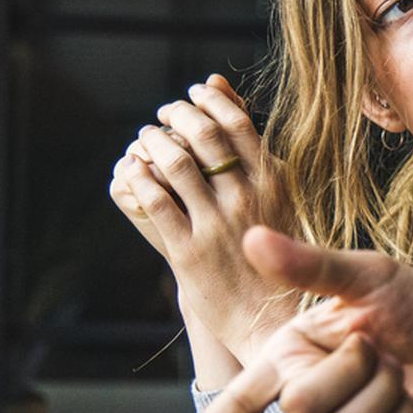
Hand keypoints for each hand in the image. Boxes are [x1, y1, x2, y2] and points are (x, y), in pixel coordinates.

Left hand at [108, 75, 295, 362]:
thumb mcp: (278, 199)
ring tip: (146, 138)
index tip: (194, 93)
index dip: (210, 101)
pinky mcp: (188, 253)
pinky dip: (140, 178)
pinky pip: (156, 202)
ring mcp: (216, 226)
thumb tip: (226, 93)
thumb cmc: (277, 255)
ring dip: (153, 142)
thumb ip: (254, 152)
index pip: (237, 123)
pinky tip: (134, 170)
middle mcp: (246, 200)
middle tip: (165, 113)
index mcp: (273, 184)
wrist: (271, 319)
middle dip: (178, 114)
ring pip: (176, 164)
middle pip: (204, 136)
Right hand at [165, 226, 412, 412]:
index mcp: (291, 354)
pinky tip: (412, 403)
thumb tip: (252, 238)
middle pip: (298, 406)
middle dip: (349, 369)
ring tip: (398, 372)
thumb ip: (310, 265)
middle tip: (378, 348)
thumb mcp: (367, 276)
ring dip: (381, 394)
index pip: (239, 402)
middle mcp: (308, 394)